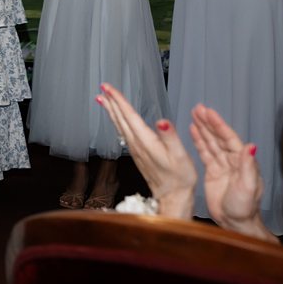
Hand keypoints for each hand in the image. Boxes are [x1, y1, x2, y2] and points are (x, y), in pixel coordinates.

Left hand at [98, 83, 196, 218]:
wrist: (173, 197)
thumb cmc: (180, 177)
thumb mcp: (180, 156)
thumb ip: (170, 137)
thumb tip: (162, 121)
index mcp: (146, 141)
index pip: (129, 116)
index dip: (119, 100)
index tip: (108, 88)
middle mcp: (137, 144)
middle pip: (121, 119)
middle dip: (112, 101)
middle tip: (102, 87)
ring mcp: (135, 150)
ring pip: (120, 125)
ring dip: (112, 111)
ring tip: (103, 99)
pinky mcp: (138, 154)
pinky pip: (123, 133)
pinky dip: (118, 121)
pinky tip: (117, 119)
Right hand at [190, 105, 270, 238]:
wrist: (235, 223)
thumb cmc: (244, 208)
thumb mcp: (248, 187)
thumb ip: (248, 166)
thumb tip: (251, 146)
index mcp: (242, 162)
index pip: (229, 139)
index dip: (218, 125)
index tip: (209, 113)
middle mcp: (233, 161)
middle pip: (219, 137)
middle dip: (209, 122)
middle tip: (198, 108)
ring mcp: (222, 166)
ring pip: (211, 142)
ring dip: (203, 128)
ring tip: (194, 114)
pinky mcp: (212, 172)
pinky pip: (205, 153)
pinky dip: (199, 141)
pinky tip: (193, 131)